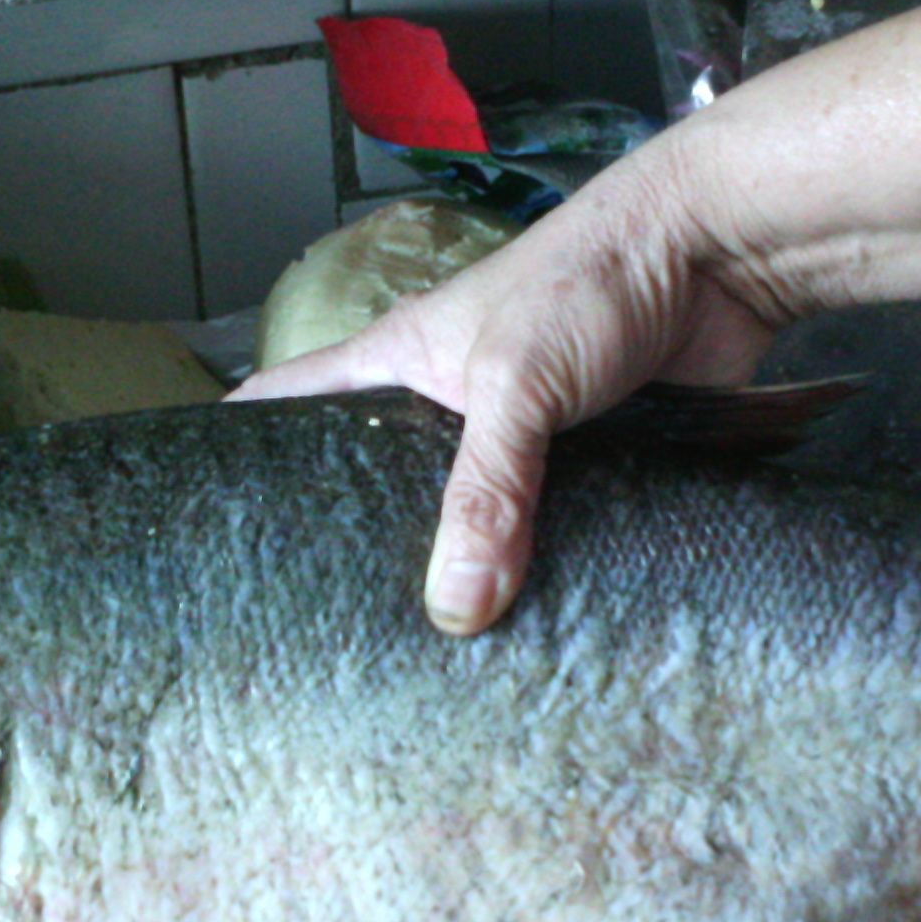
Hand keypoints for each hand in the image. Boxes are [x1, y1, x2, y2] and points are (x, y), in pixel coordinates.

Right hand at [229, 135, 794, 633]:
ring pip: (472, 520)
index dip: (240, 454)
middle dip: (360, 550)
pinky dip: (544, 574)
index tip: (201, 526)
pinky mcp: (592, 466)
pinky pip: (553, 533)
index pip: (290, 405)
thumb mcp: (515, 383)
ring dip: (462, 573)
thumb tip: (456, 611)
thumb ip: (486, 492)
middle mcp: (450, 403)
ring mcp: (522, 438)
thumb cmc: (593, 280)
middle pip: (381, 483)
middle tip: (322, 636)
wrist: (719, 257)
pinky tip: (533, 636)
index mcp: (399, 362)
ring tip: (419, 664)